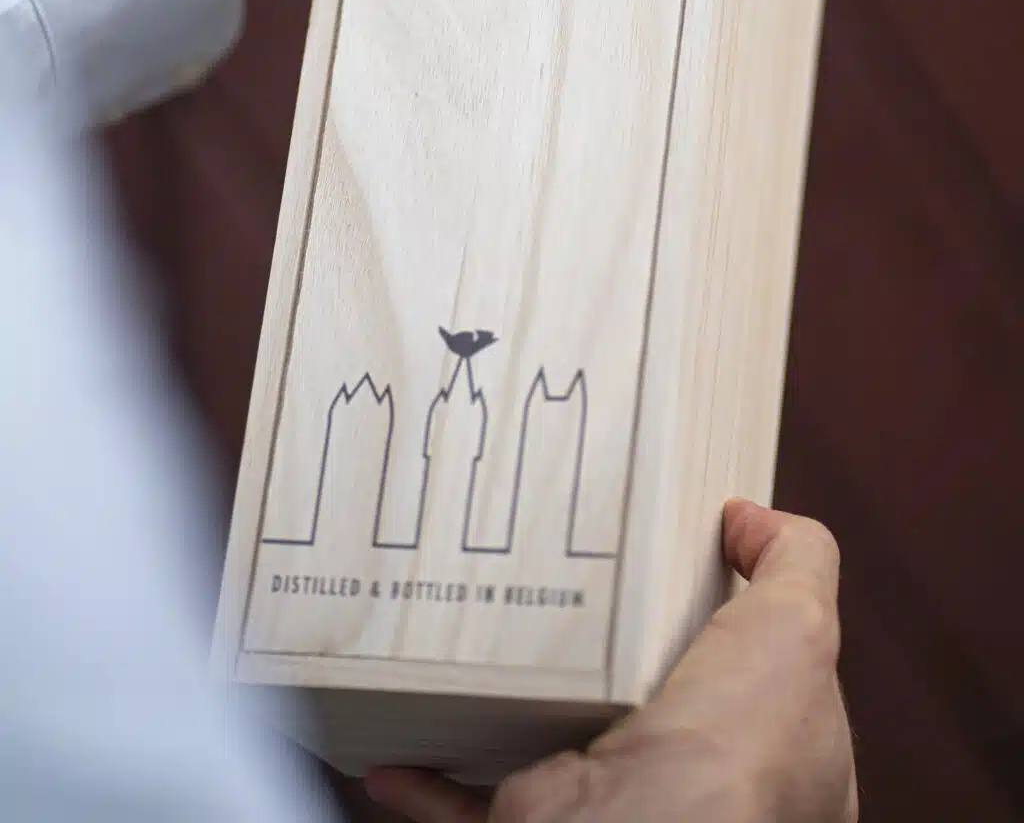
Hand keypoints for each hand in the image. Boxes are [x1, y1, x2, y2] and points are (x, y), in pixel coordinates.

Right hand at [365, 502, 857, 822]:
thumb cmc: (736, 754)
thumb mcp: (800, 629)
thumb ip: (798, 562)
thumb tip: (752, 518)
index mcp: (775, 765)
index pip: (754, 681)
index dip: (724, 619)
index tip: (675, 563)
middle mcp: (693, 797)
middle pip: (648, 700)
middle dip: (607, 647)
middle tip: (564, 574)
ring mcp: (613, 811)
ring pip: (555, 741)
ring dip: (512, 697)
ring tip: (480, 628)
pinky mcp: (537, 819)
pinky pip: (467, 800)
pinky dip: (429, 774)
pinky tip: (398, 738)